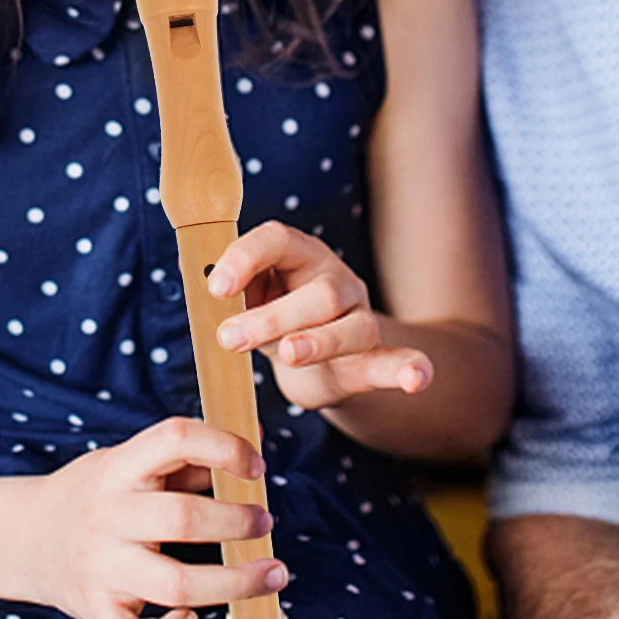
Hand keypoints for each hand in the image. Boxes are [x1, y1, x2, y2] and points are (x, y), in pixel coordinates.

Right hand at [24, 415, 286, 618]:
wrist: (26, 537)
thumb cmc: (94, 494)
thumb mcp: (127, 462)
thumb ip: (185, 460)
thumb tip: (253, 446)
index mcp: (120, 467)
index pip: (175, 437)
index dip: (224, 446)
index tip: (256, 466)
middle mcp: (109, 514)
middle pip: (184, 518)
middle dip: (239, 522)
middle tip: (264, 523)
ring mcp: (102, 567)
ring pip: (175, 585)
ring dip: (234, 583)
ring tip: (270, 573)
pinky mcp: (96, 610)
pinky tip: (190, 618)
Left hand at [209, 220, 433, 411]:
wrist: (311, 357)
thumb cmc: (272, 316)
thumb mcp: (248, 298)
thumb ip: (231, 292)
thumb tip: (199, 280)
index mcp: (298, 254)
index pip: (278, 240)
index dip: (247, 258)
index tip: (216, 289)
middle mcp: (335, 280)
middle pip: (317, 293)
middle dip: (272, 316)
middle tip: (229, 339)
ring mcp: (359, 317)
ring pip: (351, 327)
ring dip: (318, 342)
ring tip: (286, 354)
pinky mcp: (373, 356)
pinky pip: (396, 360)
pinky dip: (409, 368)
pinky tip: (418, 378)